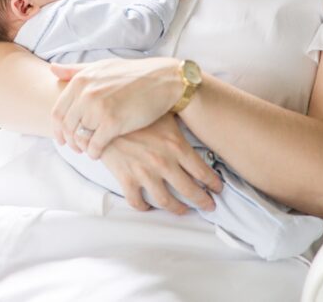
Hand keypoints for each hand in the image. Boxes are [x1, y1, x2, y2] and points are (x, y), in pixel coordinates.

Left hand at [50, 57, 182, 156]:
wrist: (163, 80)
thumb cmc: (132, 74)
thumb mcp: (101, 66)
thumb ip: (75, 70)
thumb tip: (52, 70)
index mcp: (80, 81)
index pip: (58, 112)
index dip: (57, 129)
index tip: (62, 138)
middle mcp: (86, 94)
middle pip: (66, 126)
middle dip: (69, 141)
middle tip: (75, 148)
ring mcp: (98, 108)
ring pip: (79, 137)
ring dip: (81, 147)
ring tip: (87, 151)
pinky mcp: (113, 123)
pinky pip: (94, 145)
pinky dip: (93, 153)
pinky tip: (98, 154)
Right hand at [100, 115, 221, 213]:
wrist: (105, 115)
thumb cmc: (136, 111)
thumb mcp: (164, 115)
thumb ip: (180, 127)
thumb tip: (197, 126)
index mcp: (176, 146)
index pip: (202, 171)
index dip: (213, 183)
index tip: (217, 189)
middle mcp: (163, 162)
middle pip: (190, 190)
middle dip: (203, 201)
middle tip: (208, 206)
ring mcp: (144, 172)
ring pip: (167, 201)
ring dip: (177, 209)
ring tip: (183, 210)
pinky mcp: (126, 177)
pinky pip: (137, 201)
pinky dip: (144, 207)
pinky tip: (148, 206)